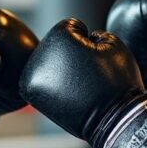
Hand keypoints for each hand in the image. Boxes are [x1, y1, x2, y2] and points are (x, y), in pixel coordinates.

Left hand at [20, 19, 146, 147]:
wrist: (113, 120)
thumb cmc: (116, 81)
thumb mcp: (112, 43)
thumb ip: (89, 33)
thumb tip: (75, 35)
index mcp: (60, 36)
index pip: (72, 27)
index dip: (88, 40)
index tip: (95, 58)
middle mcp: (40, 52)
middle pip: (57, 43)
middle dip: (71, 53)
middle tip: (88, 74)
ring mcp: (32, 73)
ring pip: (48, 61)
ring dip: (60, 68)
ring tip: (78, 84)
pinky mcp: (30, 91)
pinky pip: (41, 79)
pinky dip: (52, 84)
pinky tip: (67, 92)